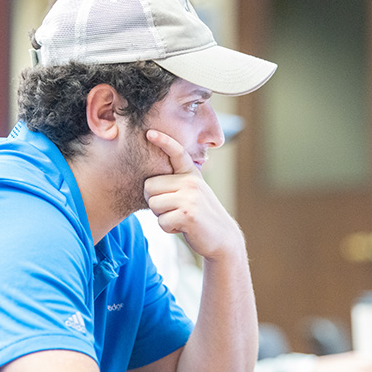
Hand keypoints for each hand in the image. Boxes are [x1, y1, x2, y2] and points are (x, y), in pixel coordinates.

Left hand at [143, 130, 243, 261]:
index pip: (177, 152)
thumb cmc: (200, 217)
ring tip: (179, 218)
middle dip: (155, 201)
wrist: (223, 239)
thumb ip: (176, 183)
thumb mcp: (192, 194)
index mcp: (192, 174)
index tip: (150, 132)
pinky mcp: (187, 213)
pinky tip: (183, 227)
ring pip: (153, 204)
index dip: (164, 141)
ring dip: (162, 216)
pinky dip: (168, 228)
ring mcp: (190, 197)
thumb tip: (148, 182)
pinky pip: (161, 221)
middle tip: (173, 209)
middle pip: (149, 186)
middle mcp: (191, 181)